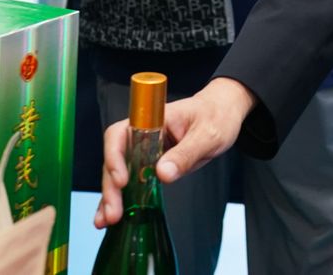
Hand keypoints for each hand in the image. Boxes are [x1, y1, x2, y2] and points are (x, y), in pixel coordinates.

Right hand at [94, 77, 257, 228]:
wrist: (225, 113)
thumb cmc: (216, 116)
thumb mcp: (208, 134)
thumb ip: (186, 153)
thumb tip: (162, 174)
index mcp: (151, 119)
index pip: (120, 134)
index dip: (115, 157)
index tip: (122, 180)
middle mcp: (142, 134)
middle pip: (116, 158)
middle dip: (111, 186)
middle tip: (113, 212)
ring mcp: (144, 149)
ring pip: (119, 172)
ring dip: (111, 196)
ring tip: (107, 220)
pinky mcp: (150, 164)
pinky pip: (132, 180)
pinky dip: (123, 198)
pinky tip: (114, 216)